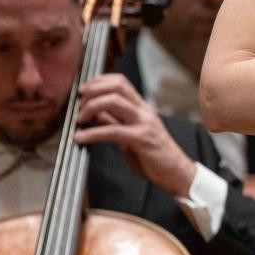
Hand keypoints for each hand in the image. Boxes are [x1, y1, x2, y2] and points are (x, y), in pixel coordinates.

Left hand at [73, 74, 198, 195]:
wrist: (176, 173)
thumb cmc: (153, 155)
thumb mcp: (130, 134)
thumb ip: (114, 122)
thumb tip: (93, 114)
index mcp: (141, 108)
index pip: (120, 82)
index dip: (98, 82)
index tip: (82, 91)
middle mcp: (144, 111)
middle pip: (116, 86)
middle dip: (92, 91)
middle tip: (78, 104)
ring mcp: (144, 123)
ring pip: (114, 101)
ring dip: (90, 107)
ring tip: (79, 120)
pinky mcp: (142, 139)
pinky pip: (113, 130)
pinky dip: (92, 133)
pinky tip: (80, 138)